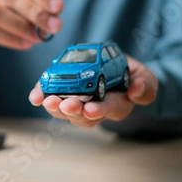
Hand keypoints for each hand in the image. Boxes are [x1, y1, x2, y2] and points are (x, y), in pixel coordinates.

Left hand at [29, 55, 157, 127]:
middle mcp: (94, 108)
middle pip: (81, 116)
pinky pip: (50, 97)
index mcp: (116, 105)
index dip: (99, 110)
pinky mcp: (61, 92)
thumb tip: (136, 91)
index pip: (108, 110)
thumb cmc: (130, 76)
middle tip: (66, 105)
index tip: (91, 109)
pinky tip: (35, 96)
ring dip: (55, 107)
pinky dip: (41, 96)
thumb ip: (146, 86)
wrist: (114, 66)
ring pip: (64, 111)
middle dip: (73, 110)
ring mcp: (76, 102)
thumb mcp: (145, 78)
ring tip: (48, 101)